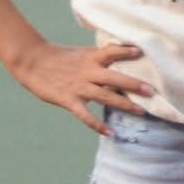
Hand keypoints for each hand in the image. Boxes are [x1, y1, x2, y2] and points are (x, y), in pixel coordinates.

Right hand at [9, 41, 153, 135]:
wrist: (32, 62)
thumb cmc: (60, 57)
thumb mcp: (82, 53)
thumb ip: (100, 58)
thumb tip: (122, 57)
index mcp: (91, 57)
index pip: (111, 51)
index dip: (126, 51)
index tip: (142, 51)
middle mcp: (88, 71)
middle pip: (114, 77)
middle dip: (134, 85)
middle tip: (152, 91)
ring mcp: (79, 87)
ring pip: (105, 96)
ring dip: (123, 104)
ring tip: (141, 111)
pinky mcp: (69, 100)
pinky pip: (85, 115)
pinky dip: (97, 125)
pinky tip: (110, 133)